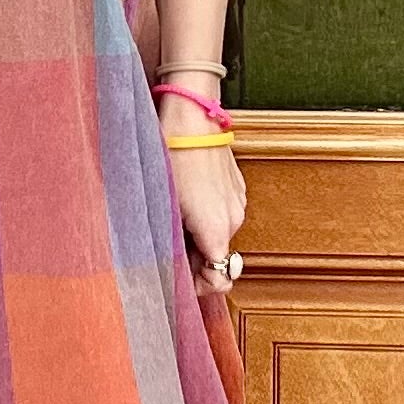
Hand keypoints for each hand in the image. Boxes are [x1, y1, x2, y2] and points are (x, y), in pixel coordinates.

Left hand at [160, 93, 245, 294]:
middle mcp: (234, 219)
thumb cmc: (172, 160)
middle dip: (193, 258)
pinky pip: (222, 212)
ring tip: (172, 217)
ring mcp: (238, 201)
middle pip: (217, 257)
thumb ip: (172, 244)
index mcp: (217, 230)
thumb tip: (170, 265)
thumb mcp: (164, 209)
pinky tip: (186, 199)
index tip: (178, 278)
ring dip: (198, 235)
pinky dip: (206, 215)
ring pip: (218, 234)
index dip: (199, 285)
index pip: (220, 279)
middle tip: (165, 244)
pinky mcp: (235, 186)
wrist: (192, 119)